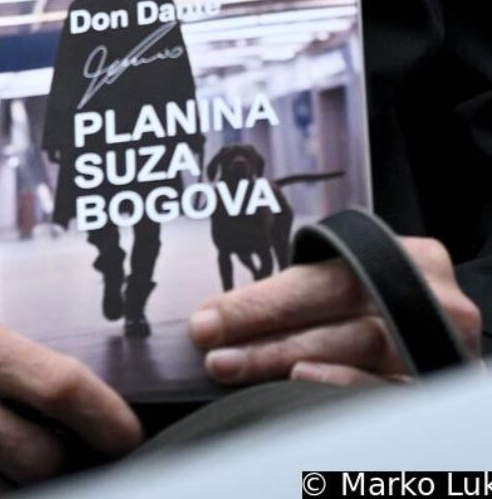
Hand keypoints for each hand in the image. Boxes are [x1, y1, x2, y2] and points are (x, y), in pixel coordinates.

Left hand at [189, 237, 482, 386]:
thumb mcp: (349, 283)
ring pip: (354, 349)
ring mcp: (435, 345)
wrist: (441, 339)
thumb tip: (214, 319)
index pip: (321, 279)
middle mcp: (427, 298)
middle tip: (213, 353)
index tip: (207, 321)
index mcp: (403, 257)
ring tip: (236, 368)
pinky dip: (342, 384)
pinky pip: (385, 390)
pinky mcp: (436, 388)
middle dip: (265, 332)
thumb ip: (297, 295)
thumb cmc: (376, 304)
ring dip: (286, 359)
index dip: (261, 302)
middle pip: (336, 312)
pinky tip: (301, 382)